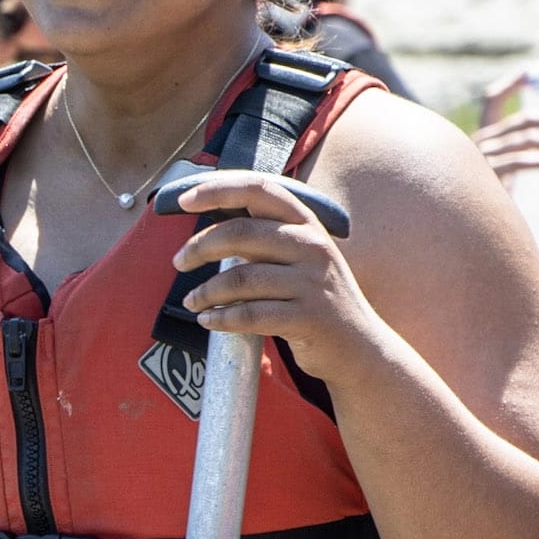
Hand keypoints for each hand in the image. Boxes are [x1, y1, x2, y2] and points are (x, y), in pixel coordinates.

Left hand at [169, 169, 382, 382]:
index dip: (218, 190)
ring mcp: (312, 283)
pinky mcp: (309, 318)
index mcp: (306, 223)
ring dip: (206, 291)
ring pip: (240, 278)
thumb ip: (261, 239)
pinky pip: (250, 315)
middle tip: (179, 262)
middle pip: (239, 232)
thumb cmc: (313, 297)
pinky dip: (221, 319)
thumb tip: (205, 232)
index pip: (259, 190)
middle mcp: (312, 246)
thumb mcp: (297, 257)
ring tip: (192, 302)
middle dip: (199, 247)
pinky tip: (209, 321)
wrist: (359, 347)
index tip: (183, 199)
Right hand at [472, 70, 538, 185]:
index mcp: (481, 133)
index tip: (533, 72)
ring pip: (525, 139)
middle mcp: (479, 141)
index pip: (492, 98)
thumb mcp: (495, 168)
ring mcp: (482, 158)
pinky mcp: (487, 177)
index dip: (512, 83)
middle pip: (524, 119)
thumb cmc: (481, 194)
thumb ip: (513, 151)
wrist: (456, 219)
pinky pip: (518, 162)